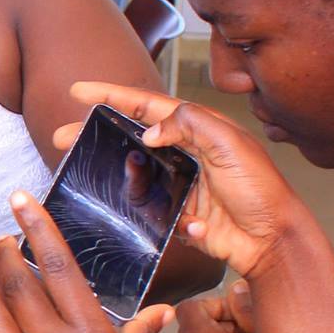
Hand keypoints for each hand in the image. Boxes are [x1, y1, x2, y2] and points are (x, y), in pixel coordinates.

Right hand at [59, 83, 317, 280]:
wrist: (272, 241)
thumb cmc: (260, 190)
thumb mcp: (230, 144)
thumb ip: (189, 125)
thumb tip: (149, 131)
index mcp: (199, 129)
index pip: (148, 106)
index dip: (113, 96)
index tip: (79, 91)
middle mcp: (186, 152)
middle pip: (131, 136)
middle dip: (96, 133)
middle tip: (61, 135)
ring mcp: (180, 183)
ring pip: (135, 172)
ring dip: (113, 171)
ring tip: (84, 169)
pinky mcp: (178, 213)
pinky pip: (150, 208)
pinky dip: (146, 209)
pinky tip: (158, 214)